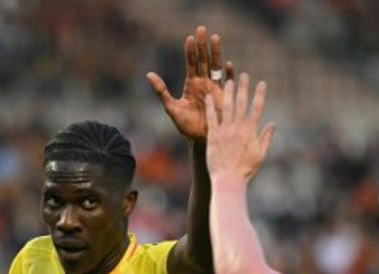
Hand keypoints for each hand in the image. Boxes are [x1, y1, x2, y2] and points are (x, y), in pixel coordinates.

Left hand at [147, 25, 233, 141]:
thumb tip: (149, 74)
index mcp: (191, 83)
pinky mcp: (225, 97)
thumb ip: (161, 91)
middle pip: (204, 60)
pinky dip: (229, 73)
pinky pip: (228, 82)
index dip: (190, 51)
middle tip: (202, 29)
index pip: (191, 63)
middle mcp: (204, 82)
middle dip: (203, 45)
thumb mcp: (171, 108)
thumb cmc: (186, 126)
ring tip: (215, 38)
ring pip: (216, 66)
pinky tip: (228, 65)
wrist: (201, 140)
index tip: (189, 38)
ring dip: (216, 52)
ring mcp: (215, 88)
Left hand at [204, 74, 275, 183]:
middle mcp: (238, 128)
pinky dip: (210, 106)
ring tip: (228, 80)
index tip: (262, 82)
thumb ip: (266, 138)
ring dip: (228, 92)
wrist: (228, 180)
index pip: (257, 108)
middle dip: (243, 87)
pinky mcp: (213, 136)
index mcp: (251, 131)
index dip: (260, 94)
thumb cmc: (245, 170)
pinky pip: (211, 118)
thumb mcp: (260, 155)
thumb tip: (273, 124)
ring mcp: (225, 131)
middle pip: (242, 103)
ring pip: (227, 106)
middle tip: (243, 75)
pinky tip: (208, 96)